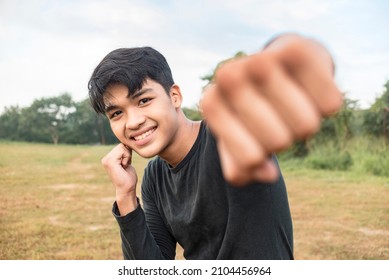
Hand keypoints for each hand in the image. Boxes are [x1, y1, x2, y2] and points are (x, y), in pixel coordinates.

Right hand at [101, 143, 137, 214]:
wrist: (127, 189)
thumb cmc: (128, 178)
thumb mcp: (126, 161)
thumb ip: (124, 153)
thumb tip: (127, 144)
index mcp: (108, 159)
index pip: (121, 146)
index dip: (127, 153)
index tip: (125, 164)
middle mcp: (105, 159)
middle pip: (121, 145)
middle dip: (127, 154)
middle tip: (125, 166)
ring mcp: (106, 160)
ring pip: (122, 147)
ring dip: (127, 156)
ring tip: (124, 166)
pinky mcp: (110, 161)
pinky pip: (123, 151)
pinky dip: (127, 158)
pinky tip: (124, 166)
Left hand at [201, 34, 342, 185]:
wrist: (278, 62)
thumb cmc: (256, 107)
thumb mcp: (240, 139)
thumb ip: (241, 166)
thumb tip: (267, 174)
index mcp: (212, 104)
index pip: (249, 159)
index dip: (259, 158)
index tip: (255, 139)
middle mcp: (229, 77)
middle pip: (279, 142)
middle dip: (285, 138)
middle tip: (277, 118)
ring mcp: (260, 59)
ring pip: (306, 125)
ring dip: (308, 122)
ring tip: (293, 103)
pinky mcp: (296, 48)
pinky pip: (329, 103)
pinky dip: (326, 104)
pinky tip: (310, 88)